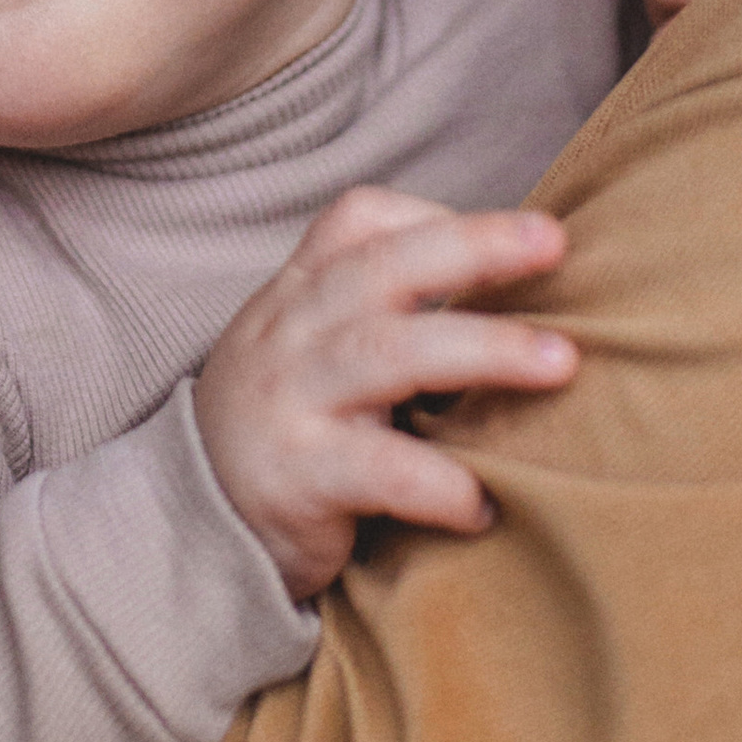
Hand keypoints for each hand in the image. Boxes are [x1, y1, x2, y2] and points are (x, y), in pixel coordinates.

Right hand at [193, 187, 575, 599]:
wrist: (181, 525)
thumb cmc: (282, 429)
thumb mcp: (307, 348)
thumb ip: (380, 312)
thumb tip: (518, 291)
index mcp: (298, 293)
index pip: (358, 222)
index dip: (437, 216)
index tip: (520, 235)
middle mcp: (290, 333)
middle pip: (384, 270)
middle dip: (475, 250)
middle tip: (555, 244)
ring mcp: (288, 402)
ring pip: (386, 354)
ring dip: (482, 351)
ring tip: (560, 363)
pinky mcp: (295, 478)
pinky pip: (377, 470)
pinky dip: (440, 483)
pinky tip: (484, 506)